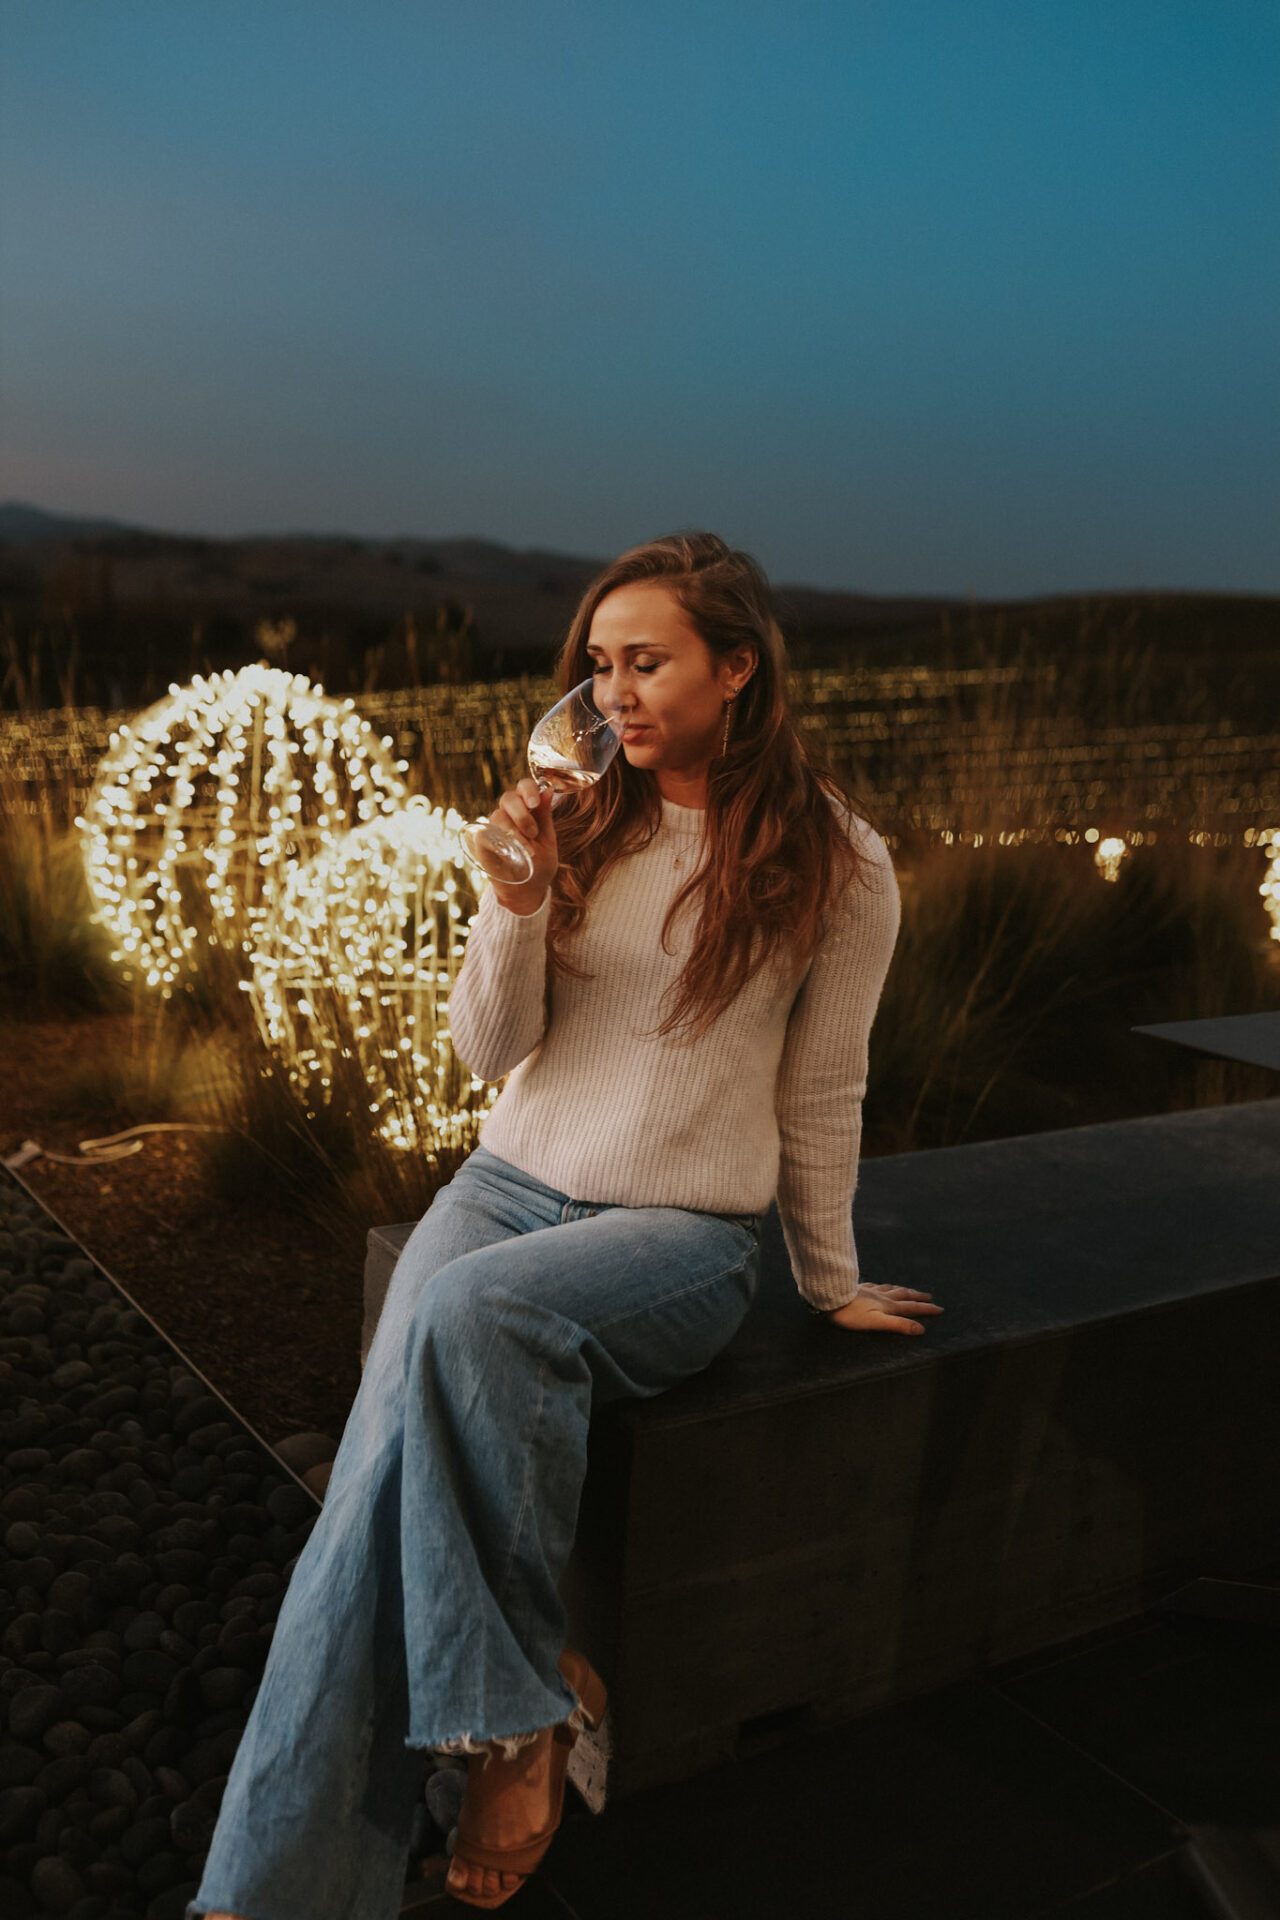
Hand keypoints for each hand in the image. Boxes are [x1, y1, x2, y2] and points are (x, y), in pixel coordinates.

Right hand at [487, 777, 557, 913]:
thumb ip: (545, 818)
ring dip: (513, 831)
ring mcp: (494, 827)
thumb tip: (547, 791)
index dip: (528, 789)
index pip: (524, 787)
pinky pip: (485, 833)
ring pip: (497, 815)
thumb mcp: (548, 841)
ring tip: (527, 850)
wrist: (527, 891)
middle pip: (508, 798)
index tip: (535, 803)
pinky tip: (508, 852)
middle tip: (532, 832)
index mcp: (528, 809)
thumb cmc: (540, 864)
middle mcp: (509, 814)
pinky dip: (498, 840)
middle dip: (521, 813)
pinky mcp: (483, 842)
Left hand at [825, 1285, 943, 1334]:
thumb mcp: (876, 1323)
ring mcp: (870, 1290)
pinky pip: (876, 1285)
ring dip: (903, 1289)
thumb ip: (898, 1325)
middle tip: (929, 1296)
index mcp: (887, 1306)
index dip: (926, 1309)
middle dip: (918, 1297)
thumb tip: (920, 1329)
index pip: (911, 1308)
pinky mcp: (858, 1288)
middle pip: (904, 1295)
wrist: (829, 1298)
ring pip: (891, 1288)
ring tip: (909, 1289)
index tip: (940, 1309)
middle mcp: (881, 1296)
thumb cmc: (850, 1314)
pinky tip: (880, 1285)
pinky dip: (883, 1286)